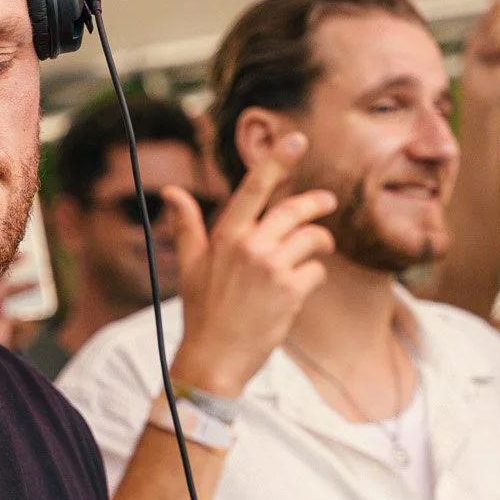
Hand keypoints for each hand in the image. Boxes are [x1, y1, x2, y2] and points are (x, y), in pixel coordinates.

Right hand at [164, 133, 335, 399]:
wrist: (213, 359)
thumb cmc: (202, 313)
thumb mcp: (191, 266)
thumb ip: (187, 225)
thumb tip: (171, 191)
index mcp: (225, 237)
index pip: (254, 189)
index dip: (277, 161)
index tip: (296, 140)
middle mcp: (249, 247)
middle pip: (293, 210)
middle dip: (316, 203)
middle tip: (327, 201)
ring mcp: (271, 269)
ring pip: (312, 238)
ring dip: (320, 242)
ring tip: (317, 250)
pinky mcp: (290, 291)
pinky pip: (317, 271)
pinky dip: (314, 276)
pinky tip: (302, 288)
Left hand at [459, 0, 499, 113]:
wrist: (478, 92)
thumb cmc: (475, 68)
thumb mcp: (477, 37)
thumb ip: (489, 16)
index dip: (496, 10)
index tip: (483, 29)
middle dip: (493, 22)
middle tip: (484, 44)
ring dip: (494, 34)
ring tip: (488, 52)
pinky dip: (499, 43)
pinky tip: (495, 56)